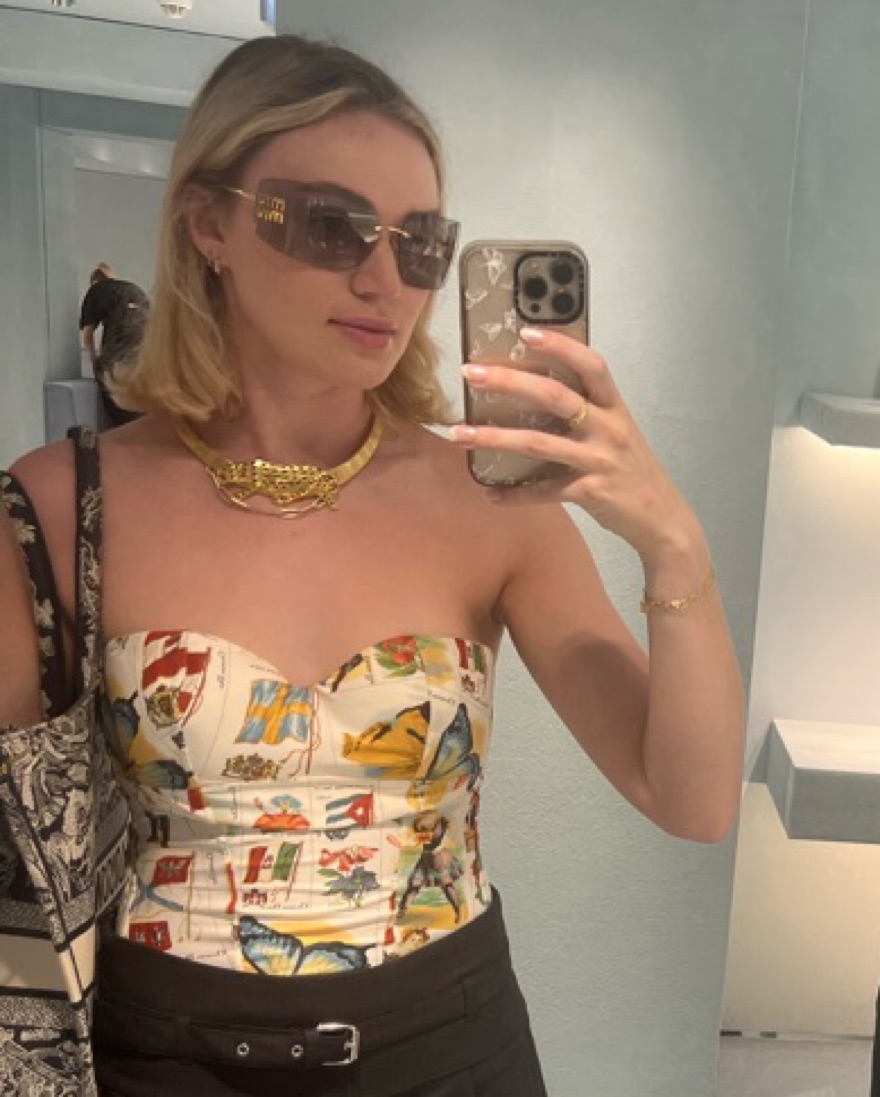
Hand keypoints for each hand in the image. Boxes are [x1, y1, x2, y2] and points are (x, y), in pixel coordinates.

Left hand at [451, 327, 704, 566]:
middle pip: (554, 396)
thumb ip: (586, 411)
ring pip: (538, 442)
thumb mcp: (616, 432)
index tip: (524, 331)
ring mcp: (600, 460)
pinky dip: (513, 494)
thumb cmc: (630, 470)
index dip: (560, 345)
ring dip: (494, 438)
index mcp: (614, 407)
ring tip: (460, 434)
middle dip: (508, 381)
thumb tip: (533, 389)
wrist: (662, 519)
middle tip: (471, 374)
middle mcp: (609, 428)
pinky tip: (489, 493)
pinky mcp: (590, 492)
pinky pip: (543, 491)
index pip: (590, 364)